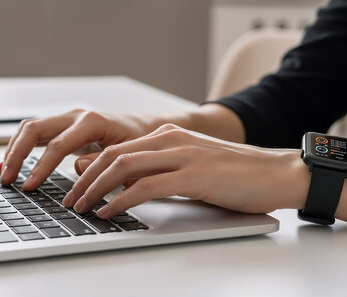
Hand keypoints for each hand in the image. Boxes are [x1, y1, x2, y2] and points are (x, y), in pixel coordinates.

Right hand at [0, 109, 159, 188]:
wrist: (143, 129)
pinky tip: (8, 165)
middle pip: (35, 129)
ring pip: (30, 129)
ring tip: (3, 175)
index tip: (29, 187)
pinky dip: (19, 148)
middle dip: (17, 155)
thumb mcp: (128, 155)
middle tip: (7, 180)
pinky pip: (35, 135)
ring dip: (13, 150)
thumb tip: (77, 168)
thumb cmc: (139, 142)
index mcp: (92, 122)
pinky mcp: (63, 128)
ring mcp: (67, 120)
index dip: (41, 167)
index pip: (58, 145)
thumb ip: (104, 162)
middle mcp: (75, 116)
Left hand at [62, 124, 308, 217]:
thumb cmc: (236, 174)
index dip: (92, 168)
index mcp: (168, 135)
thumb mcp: (191, 166)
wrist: (276, 172)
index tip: (76, 186)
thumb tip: (128, 185)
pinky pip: (147, 187)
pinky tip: (110, 211)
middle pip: (114, 156)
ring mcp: (182, 155)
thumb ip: (161, 170)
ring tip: (82, 207)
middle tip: (70, 199)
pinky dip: (122, 200)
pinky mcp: (193, 175)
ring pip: (124, 167)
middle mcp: (171, 140)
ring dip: (96, 189)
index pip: (118, 149)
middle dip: (85, 179)